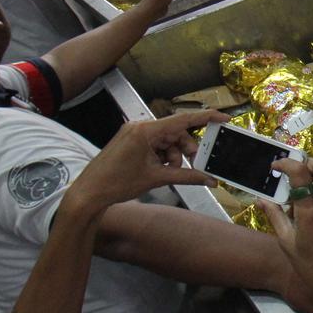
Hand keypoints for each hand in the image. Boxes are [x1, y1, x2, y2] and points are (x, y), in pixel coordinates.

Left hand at [63, 111, 223, 215]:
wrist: (89, 194)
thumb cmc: (116, 184)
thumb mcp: (156, 179)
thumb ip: (186, 176)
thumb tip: (210, 180)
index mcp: (145, 130)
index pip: (182, 119)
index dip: (206, 118)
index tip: (224, 118)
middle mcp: (140, 126)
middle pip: (175, 132)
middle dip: (186, 148)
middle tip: (194, 164)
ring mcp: (134, 133)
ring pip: (166, 139)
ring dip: (174, 155)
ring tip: (172, 171)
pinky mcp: (130, 140)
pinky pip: (155, 143)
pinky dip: (163, 155)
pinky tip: (162, 169)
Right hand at [260, 158, 312, 312]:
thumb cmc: (311, 268)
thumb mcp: (287, 243)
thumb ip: (275, 216)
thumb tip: (260, 200)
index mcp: (311, 211)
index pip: (300, 173)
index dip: (286, 163)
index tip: (275, 166)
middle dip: (305, 162)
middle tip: (290, 170)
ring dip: (311, 176)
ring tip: (294, 190)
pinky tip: (304, 206)